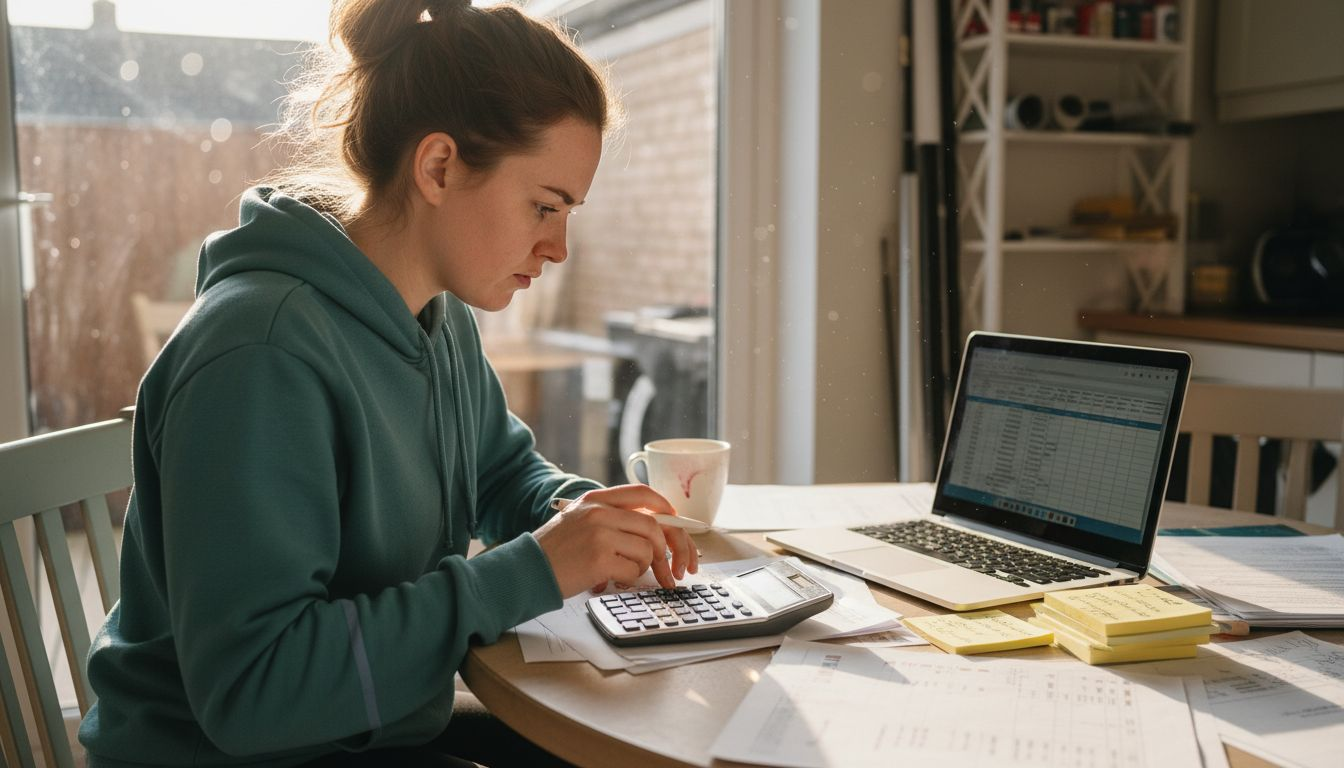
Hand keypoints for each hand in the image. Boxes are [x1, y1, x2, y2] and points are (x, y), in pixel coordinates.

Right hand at [534, 484, 699, 597]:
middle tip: (674, 570)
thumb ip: (612, 518)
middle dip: (669, 551)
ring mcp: (599, 534)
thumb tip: (655, 530)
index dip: (667, 510)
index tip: (678, 527)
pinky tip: (610, 579)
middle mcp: (599, 512)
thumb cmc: (554, 552)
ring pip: (647, 550)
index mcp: (596, 500)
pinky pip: (634, 570)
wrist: (526, 569)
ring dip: (643, 568)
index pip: (644, 495)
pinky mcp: (599, 559)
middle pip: (654, 526)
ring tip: (623, 573)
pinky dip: (628, 579)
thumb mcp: (580, 521)